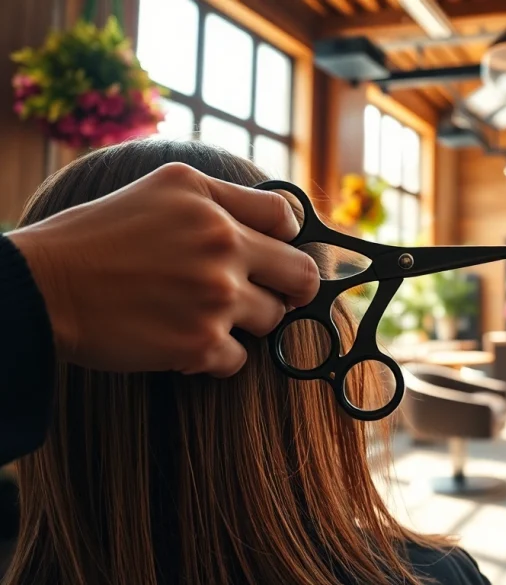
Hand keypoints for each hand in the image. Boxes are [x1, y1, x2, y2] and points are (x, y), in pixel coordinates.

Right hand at [7, 162, 319, 376]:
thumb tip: (283, 220)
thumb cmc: (97, 237)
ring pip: (272, 320)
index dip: (285, 239)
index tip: (269, 253)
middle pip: (302, 277)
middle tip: (262, 294)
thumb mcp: (163, 188)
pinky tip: (184, 340)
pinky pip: (239, 359)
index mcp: (212, 205)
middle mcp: (222, 245)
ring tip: (203, 315)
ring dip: (246, 322)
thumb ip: (226, 197)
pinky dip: (217, 356)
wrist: (41, 288)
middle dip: (288, 288)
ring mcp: (215, 297)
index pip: (287, 219)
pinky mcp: (200, 343)